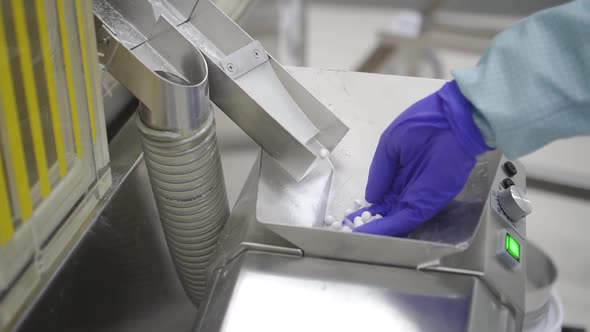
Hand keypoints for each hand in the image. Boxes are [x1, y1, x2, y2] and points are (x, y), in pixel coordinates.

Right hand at [347, 81, 490, 235]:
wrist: (453, 122)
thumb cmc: (422, 126)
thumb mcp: (389, 145)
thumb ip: (379, 173)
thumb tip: (371, 197)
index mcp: (399, 172)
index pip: (382, 196)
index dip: (368, 206)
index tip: (350, 217)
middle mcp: (408, 188)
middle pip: (387, 211)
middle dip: (369, 222)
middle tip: (350, 232)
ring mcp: (417, 197)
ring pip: (393, 219)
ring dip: (375, 230)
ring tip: (354, 239)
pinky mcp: (426, 204)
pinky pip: (404, 219)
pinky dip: (386, 229)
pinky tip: (367, 234)